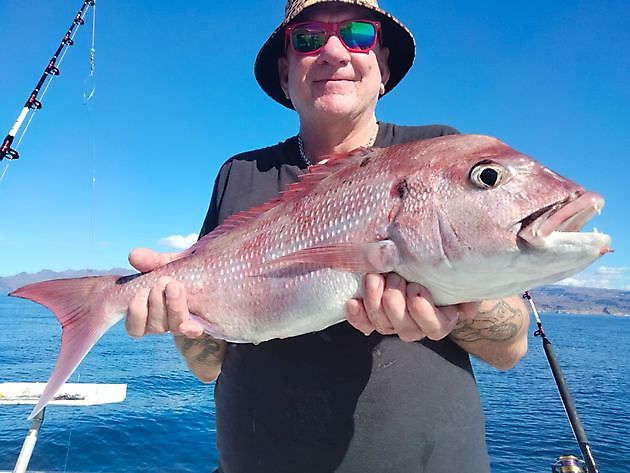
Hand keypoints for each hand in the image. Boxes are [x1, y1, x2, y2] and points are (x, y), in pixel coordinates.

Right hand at [125, 248, 203, 338]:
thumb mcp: (169, 263)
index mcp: (150, 313)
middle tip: (163, 281)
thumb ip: (152, 261)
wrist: (212, 272)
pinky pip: (193, 332)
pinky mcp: (201, 325)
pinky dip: (191, 329)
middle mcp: (165, 324)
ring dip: (172, 307)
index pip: (135, 327)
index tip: (142, 291)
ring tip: (175, 285)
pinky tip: (193, 324)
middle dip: (156, 303)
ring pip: (173, 327)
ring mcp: (183, 325)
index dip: (136, 314)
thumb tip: (133, 255)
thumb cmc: (185, 270)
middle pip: (154, 326)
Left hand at [345, 273, 478, 341]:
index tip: (416, 289)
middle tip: (393, 278)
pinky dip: (357, 315)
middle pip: (404, 327)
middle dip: (395, 302)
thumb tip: (467, 310)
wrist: (424, 266)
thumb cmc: (444, 271)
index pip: (434, 327)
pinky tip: (353, 302)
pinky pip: (363, 324)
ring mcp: (392, 323)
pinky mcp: (372, 317)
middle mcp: (415, 326)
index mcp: (440, 320)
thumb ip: (467, 292)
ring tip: (374, 278)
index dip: (423, 312)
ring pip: (382, 324)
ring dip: (375, 302)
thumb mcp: (460, 276)